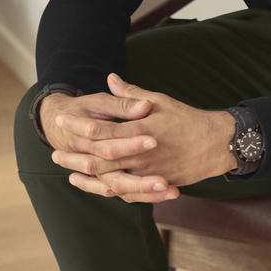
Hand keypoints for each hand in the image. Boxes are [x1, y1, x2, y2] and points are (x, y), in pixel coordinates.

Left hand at [46, 73, 238, 202]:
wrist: (216, 144)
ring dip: (87, 178)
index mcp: (140, 131)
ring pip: (110, 180)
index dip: (79, 125)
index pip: (101, 129)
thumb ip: (132, 94)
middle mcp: (141, 155)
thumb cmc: (188, 120)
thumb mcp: (160, 101)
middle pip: (99, 159)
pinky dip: (108, 190)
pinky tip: (96, 186)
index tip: (62, 120)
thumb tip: (111, 78)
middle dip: (75, 156)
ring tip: (70, 174)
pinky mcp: (154, 184)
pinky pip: (127, 193)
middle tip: (55, 153)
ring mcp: (147, 172)